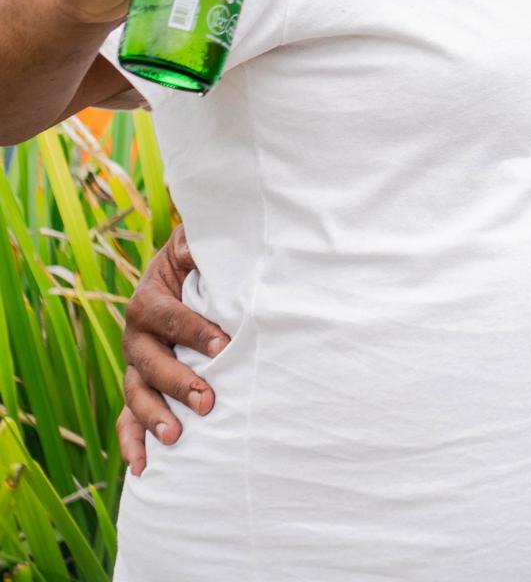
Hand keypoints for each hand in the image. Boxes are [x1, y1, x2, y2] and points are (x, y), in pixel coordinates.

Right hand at [116, 226, 228, 474]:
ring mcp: (136, 367)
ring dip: (154, 417)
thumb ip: (198, 245)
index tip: (224, 346)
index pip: (168, 317)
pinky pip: (128, 421)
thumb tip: (201, 241)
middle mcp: (136, 337)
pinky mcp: (141, 390)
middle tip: (207, 400)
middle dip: (177, 382)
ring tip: (176, 436)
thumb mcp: (197, 248)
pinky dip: (133, 444)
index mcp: (150, 300)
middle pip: (149, 362)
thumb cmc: (200, 264)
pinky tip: (144, 468)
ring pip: (136, 394)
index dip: (194, 331)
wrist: (186, 276)